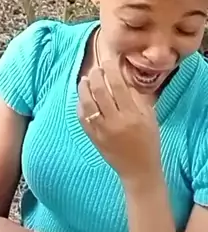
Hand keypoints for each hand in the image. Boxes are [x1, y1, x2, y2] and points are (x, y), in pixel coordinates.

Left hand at [78, 60, 160, 186]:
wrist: (139, 171)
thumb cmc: (148, 141)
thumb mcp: (150, 118)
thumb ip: (137, 98)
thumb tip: (122, 79)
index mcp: (132, 115)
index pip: (118, 86)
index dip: (111, 70)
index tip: (109, 61)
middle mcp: (115, 122)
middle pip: (99, 91)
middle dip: (96, 75)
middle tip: (96, 68)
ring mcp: (101, 130)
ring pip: (86, 103)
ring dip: (84, 87)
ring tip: (85, 79)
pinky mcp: (93, 138)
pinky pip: (82, 117)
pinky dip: (80, 104)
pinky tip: (82, 97)